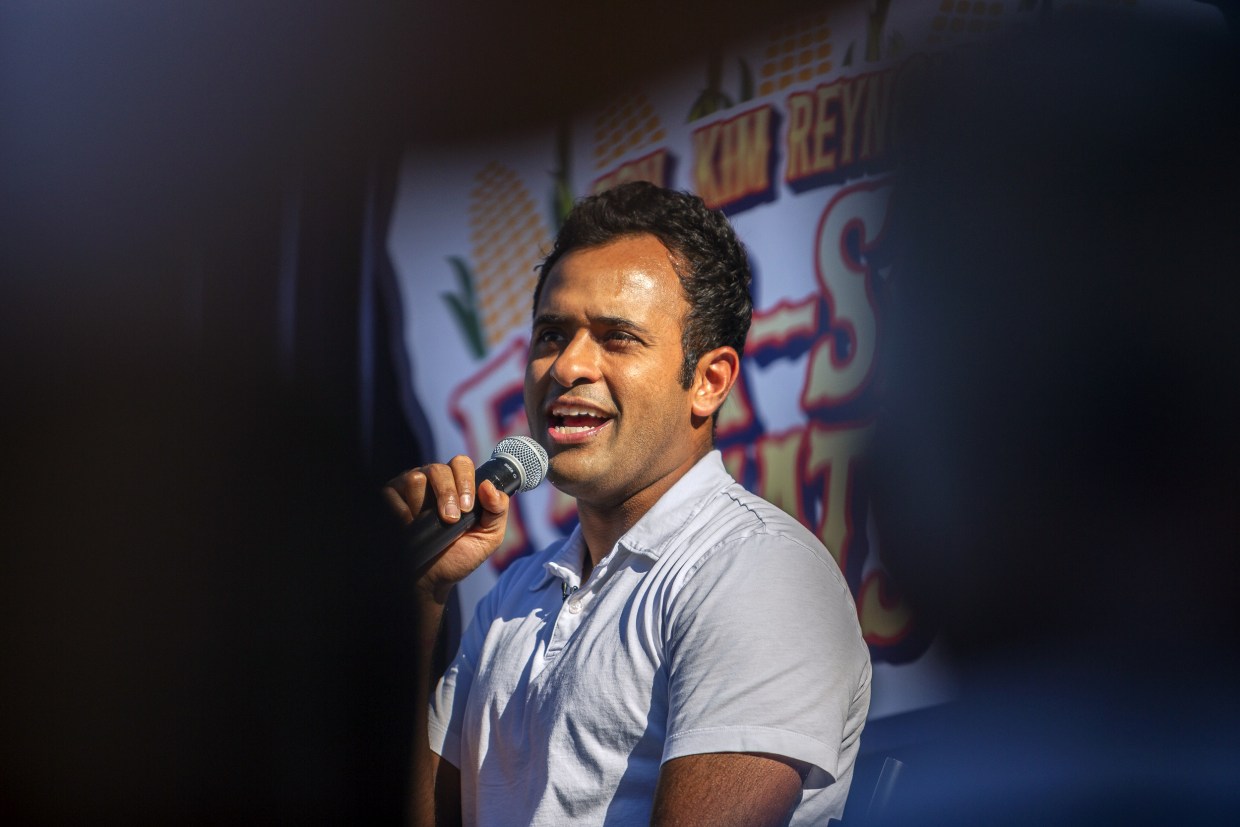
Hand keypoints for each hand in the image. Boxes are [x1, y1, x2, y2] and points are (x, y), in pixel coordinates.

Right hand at [384, 456, 510, 602]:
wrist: (433, 580)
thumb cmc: (459, 556)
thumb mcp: (488, 537)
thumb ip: (498, 511)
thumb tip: (489, 486)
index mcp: (456, 484)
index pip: (461, 464)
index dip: (465, 481)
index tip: (467, 507)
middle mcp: (432, 482)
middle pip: (438, 469)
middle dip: (447, 494)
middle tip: (451, 519)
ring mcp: (409, 488)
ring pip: (415, 477)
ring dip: (424, 504)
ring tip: (428, 523)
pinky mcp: (389, 498)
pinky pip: (393, 492)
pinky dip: (403, 512)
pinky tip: (410, 525)